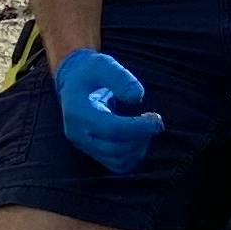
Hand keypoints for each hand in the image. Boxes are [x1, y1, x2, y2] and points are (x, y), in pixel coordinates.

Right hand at [53, 49, 164, 172]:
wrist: (73, 82)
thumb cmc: (90, 71)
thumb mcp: (103, 64)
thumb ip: (120, 78)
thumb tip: (138, 98)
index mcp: (78, 112)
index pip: (110, 129)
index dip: (138, 128)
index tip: (157, 119)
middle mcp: (77, 133)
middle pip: (115, 148)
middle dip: (141, 137)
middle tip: (155, 120)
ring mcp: (84, 145)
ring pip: (118, 160)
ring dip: (139, 148)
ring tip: (146, 127)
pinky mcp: (92, 152)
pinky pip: (117, 165)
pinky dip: (133, 156)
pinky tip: (139, 138)